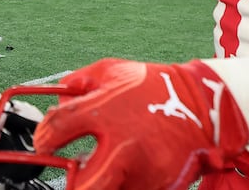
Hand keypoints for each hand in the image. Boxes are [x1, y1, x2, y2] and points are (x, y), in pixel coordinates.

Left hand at [36, 59, 248, 189]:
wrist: (205, 105)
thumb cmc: (153, 86)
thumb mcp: (113, 70)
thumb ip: (78, 82)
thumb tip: (57, 101)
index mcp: (106, 111)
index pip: (57, 129)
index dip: (43, 139)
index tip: (43, 145)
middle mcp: (123, 144)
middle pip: (82, 186)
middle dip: (72, 184)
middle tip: (72, 176)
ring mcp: (143, 168)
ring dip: (103, 183)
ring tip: (108, 166)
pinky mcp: (161, 184)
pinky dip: (127, 182)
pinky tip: (131, 167)